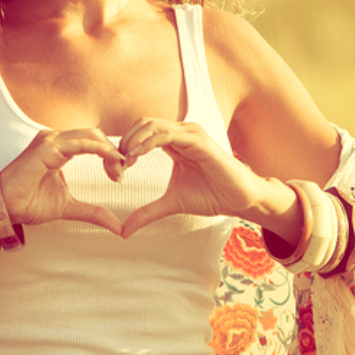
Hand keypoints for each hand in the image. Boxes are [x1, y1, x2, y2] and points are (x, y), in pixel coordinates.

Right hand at [0, 128, 125, 234]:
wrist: (5, 207)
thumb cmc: (29, 203)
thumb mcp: (70, 207)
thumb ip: (93, 212)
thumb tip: (118, 228)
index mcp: (60, 148)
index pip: (93, 141)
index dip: (110, 155)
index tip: (119, 175)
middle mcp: (55, 139)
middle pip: (95, 136)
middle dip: (113, 152)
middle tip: (121, 174)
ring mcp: (50, 141)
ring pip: (90, 136)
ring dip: (108, 151)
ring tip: (118, 169)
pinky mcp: (47, 147)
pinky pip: (79, 143)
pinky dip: (98, 149)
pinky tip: (110, 158)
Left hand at [118, 118, 298, 239]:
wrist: (238, 199)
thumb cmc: (211, 195)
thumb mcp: (171, 203)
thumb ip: (147, 212)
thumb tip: (124, 231)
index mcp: (174, 142)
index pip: (141, 132)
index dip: (125, 147)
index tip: (116, 170)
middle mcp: (181, 133)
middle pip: (143, 123)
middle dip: (125, 141)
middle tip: (117, 165)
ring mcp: (190, 134)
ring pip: (153, 125)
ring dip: (133, 140)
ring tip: (124, 160)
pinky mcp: (199, 140)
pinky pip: (168, 134)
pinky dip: (149, 141)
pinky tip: (137, 155)